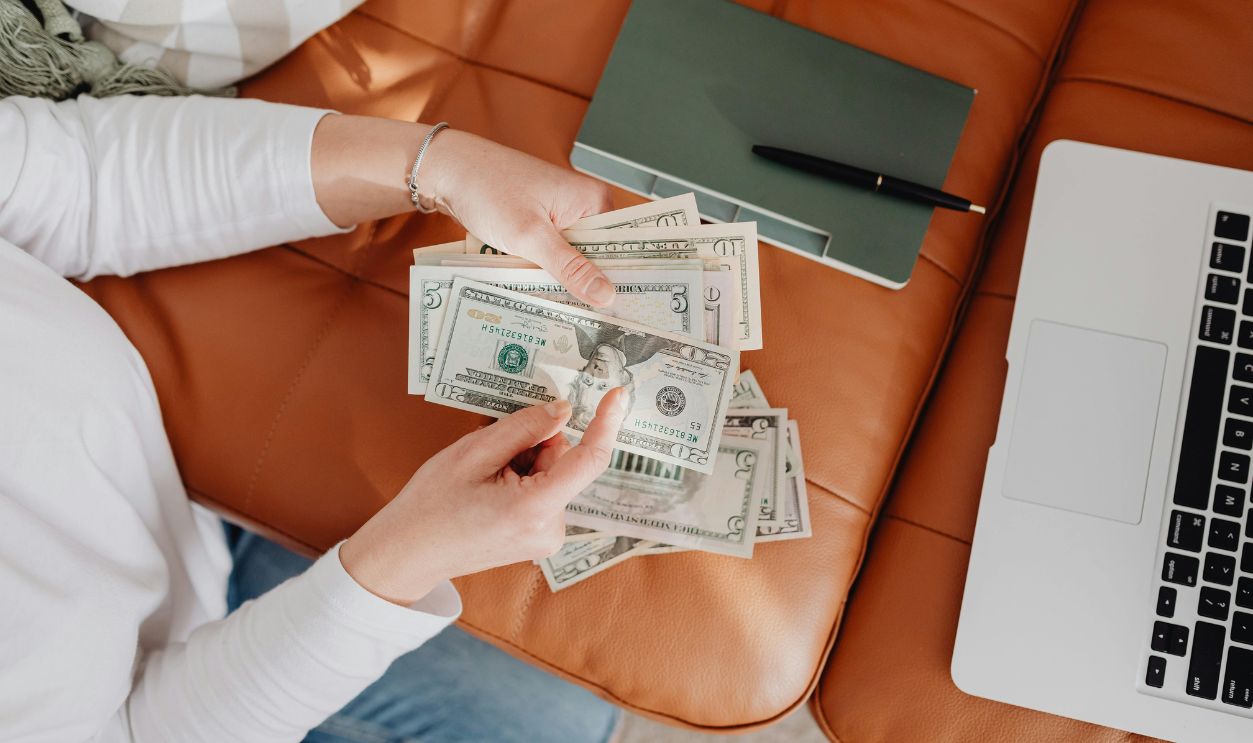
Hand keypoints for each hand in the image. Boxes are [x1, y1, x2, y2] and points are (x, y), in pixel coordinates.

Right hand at [340, 388, 627, 604]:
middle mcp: (550, 529)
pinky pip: (544, 492)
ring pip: (553, 475)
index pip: (588, 460)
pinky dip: (523, 480)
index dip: (606, 423)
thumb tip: (563, 411)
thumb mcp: (472, 453)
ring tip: (483, 477)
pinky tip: (489, 489)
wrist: (408, 554)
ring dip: (524, 463)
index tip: (618, 393)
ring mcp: (547, 539)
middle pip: (563, 462)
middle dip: (535, 445)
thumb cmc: (431, 504)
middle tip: (490, 451)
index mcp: (534, 508)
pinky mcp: (540, 540)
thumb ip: (524, 428)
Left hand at [421, 129, 616, 306]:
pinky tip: (543, 293)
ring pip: (574, 259)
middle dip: (591, 286)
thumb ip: (570, 267)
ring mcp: (561, 214)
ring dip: (565, 281)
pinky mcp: (541, 223)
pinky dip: (547, 271)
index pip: (622, 247)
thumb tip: (606, 295)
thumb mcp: (530, 235)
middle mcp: (583, 206)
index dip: (621, 280)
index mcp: (594, 200)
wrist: (447, 170)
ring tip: (569, 314)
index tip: (623, 315)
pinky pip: (554, 254)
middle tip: (594, 324)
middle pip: (599, 256)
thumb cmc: (487, 189)